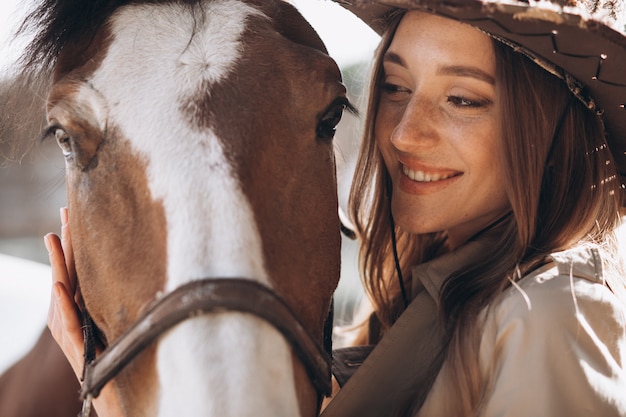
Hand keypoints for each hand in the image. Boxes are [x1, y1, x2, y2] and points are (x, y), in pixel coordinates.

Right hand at [46, 207, 122, 416]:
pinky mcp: (76, 347)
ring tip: (56, 237)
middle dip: (65, 243)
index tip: (72, 212)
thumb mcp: (115, 322)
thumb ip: (112, 300)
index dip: (73, 242)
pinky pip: (69, 324)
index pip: (74, 268)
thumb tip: (131, 270)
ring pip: (61, 292)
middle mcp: (69, 316)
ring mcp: (69, 332)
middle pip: (66, 273)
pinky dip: (63, 304)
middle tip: (65, 211)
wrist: (115, 393)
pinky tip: (60, 284)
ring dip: (58, 264)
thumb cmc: (118, 357)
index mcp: (79, 307)